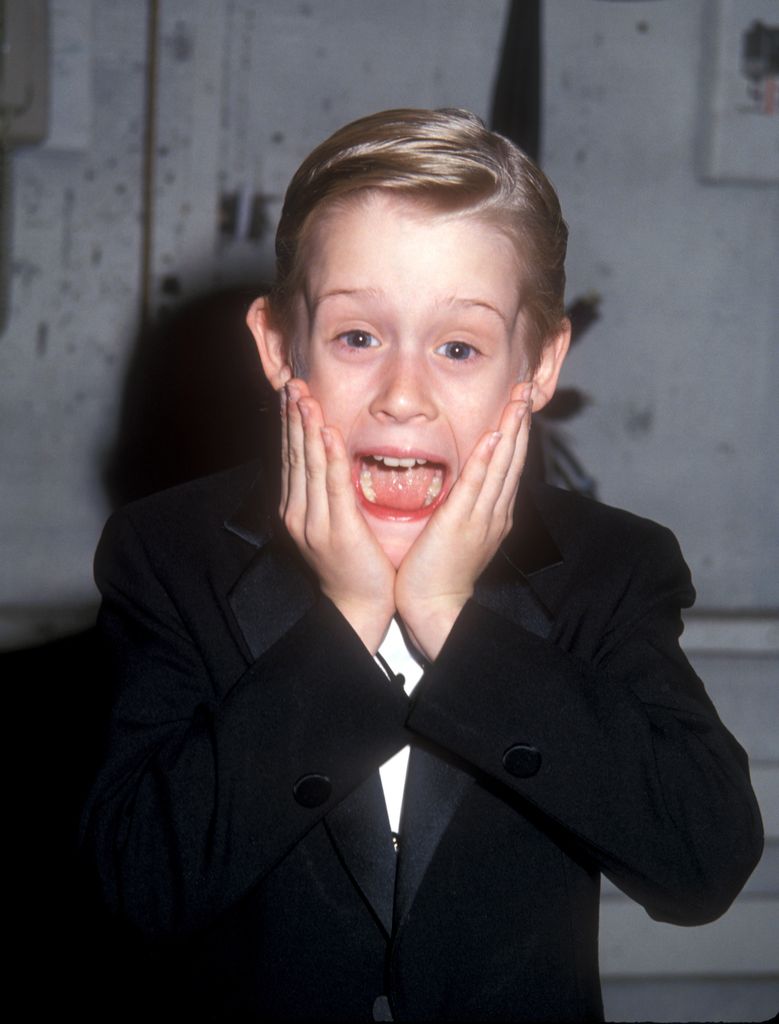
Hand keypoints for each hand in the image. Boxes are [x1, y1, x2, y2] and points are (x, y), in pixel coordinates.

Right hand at [281, 380, 395, 652]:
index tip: (290, 393)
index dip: (290, 423)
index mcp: (296, 509)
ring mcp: (314, 522)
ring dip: (307, 428)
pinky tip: (329, 434)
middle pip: (294, 455)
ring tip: (305, 397)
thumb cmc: (353, 563)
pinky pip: (333, 486)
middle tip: (291, 382)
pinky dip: (331, 457)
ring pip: (309, 465)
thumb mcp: (333, 522)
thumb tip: (328, 458)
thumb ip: (327, 492)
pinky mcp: (337, 530)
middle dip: (293, 417)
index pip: (291, 457)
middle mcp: (298, 512)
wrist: (358, 606)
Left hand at [395, 385, 531, 660]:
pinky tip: (496, 437)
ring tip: (519, 399)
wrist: (435, 606)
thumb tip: (463, 483)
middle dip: (520, 420)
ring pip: (502, 465)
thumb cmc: (438, 572)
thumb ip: (464, 506)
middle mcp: (495, 512)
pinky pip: (478, 486)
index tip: (518, 402)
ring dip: (511, 430)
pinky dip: (488, 460)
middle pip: (513, 458)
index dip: (515, 431)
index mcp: (494, 513)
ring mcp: (481, 517)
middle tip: (526, 386)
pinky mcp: (461, 523)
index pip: (508, 464)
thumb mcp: (457, 532)